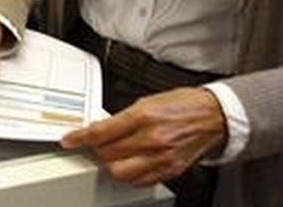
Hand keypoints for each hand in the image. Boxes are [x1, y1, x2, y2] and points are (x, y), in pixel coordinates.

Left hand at [60, 87, 227, 186]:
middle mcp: (152, 138)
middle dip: (97, 149)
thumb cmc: (183, 105)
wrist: (214, 116)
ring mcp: (161, 157)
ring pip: (120, 172)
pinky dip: (130, 175)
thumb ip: (123, 118)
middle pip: (107, 154)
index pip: (101, 132)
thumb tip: (101, 129)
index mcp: (143, 116)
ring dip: (111, 164)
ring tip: (113, 154)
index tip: (68, 140)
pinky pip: (140, 181)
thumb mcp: (147, 101)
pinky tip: (130, 164)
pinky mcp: (170, 170)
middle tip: (97, 143)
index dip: (80, 137)